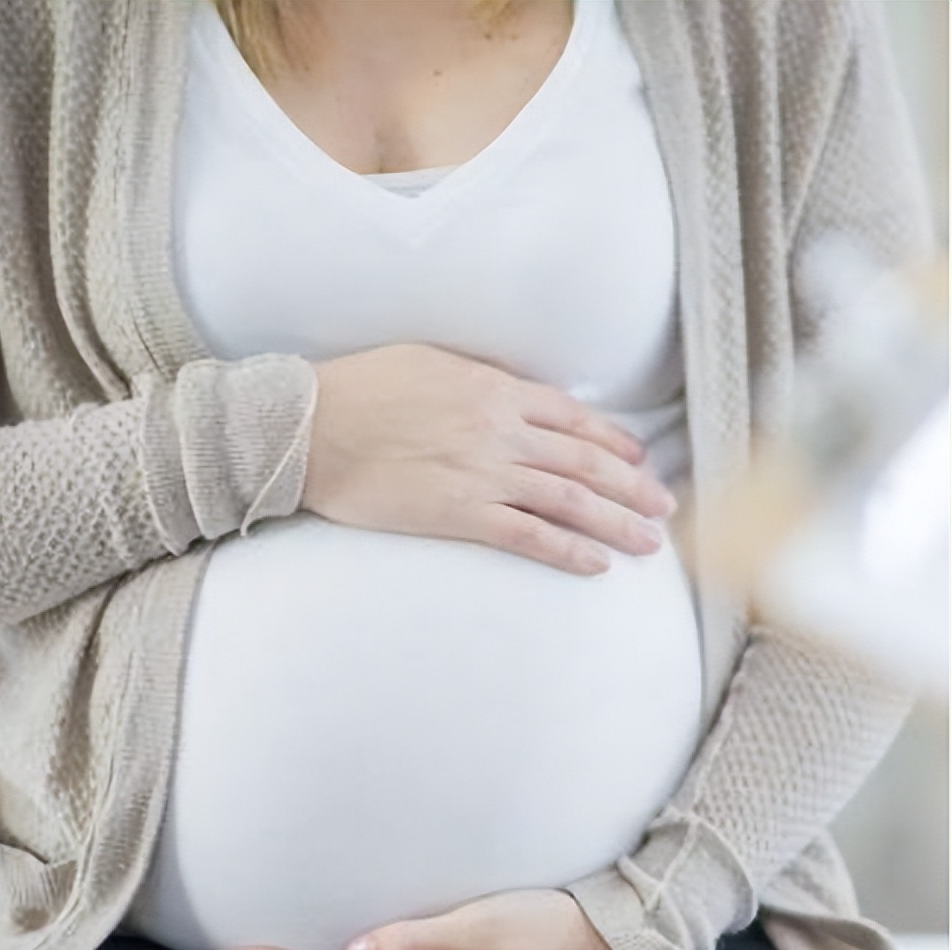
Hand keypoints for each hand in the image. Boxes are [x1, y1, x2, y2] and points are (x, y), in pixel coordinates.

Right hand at [301, 343, 676, 576]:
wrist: (311, 426)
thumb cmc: (362, 388)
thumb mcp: (429, 361)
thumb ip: (479, 377)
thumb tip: (513, 392)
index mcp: (494, 389)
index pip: (572, 417)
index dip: (613, 441)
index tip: (639, 461)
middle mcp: (499, 430)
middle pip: (583, 461)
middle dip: (631, 488)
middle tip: (663, 510)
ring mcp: (481, 473)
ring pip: (566, 500)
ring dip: (614, 523)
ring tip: (647, 544)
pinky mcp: (456, 513)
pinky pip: (524, 536)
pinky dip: (564, 550)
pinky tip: (594, 564)